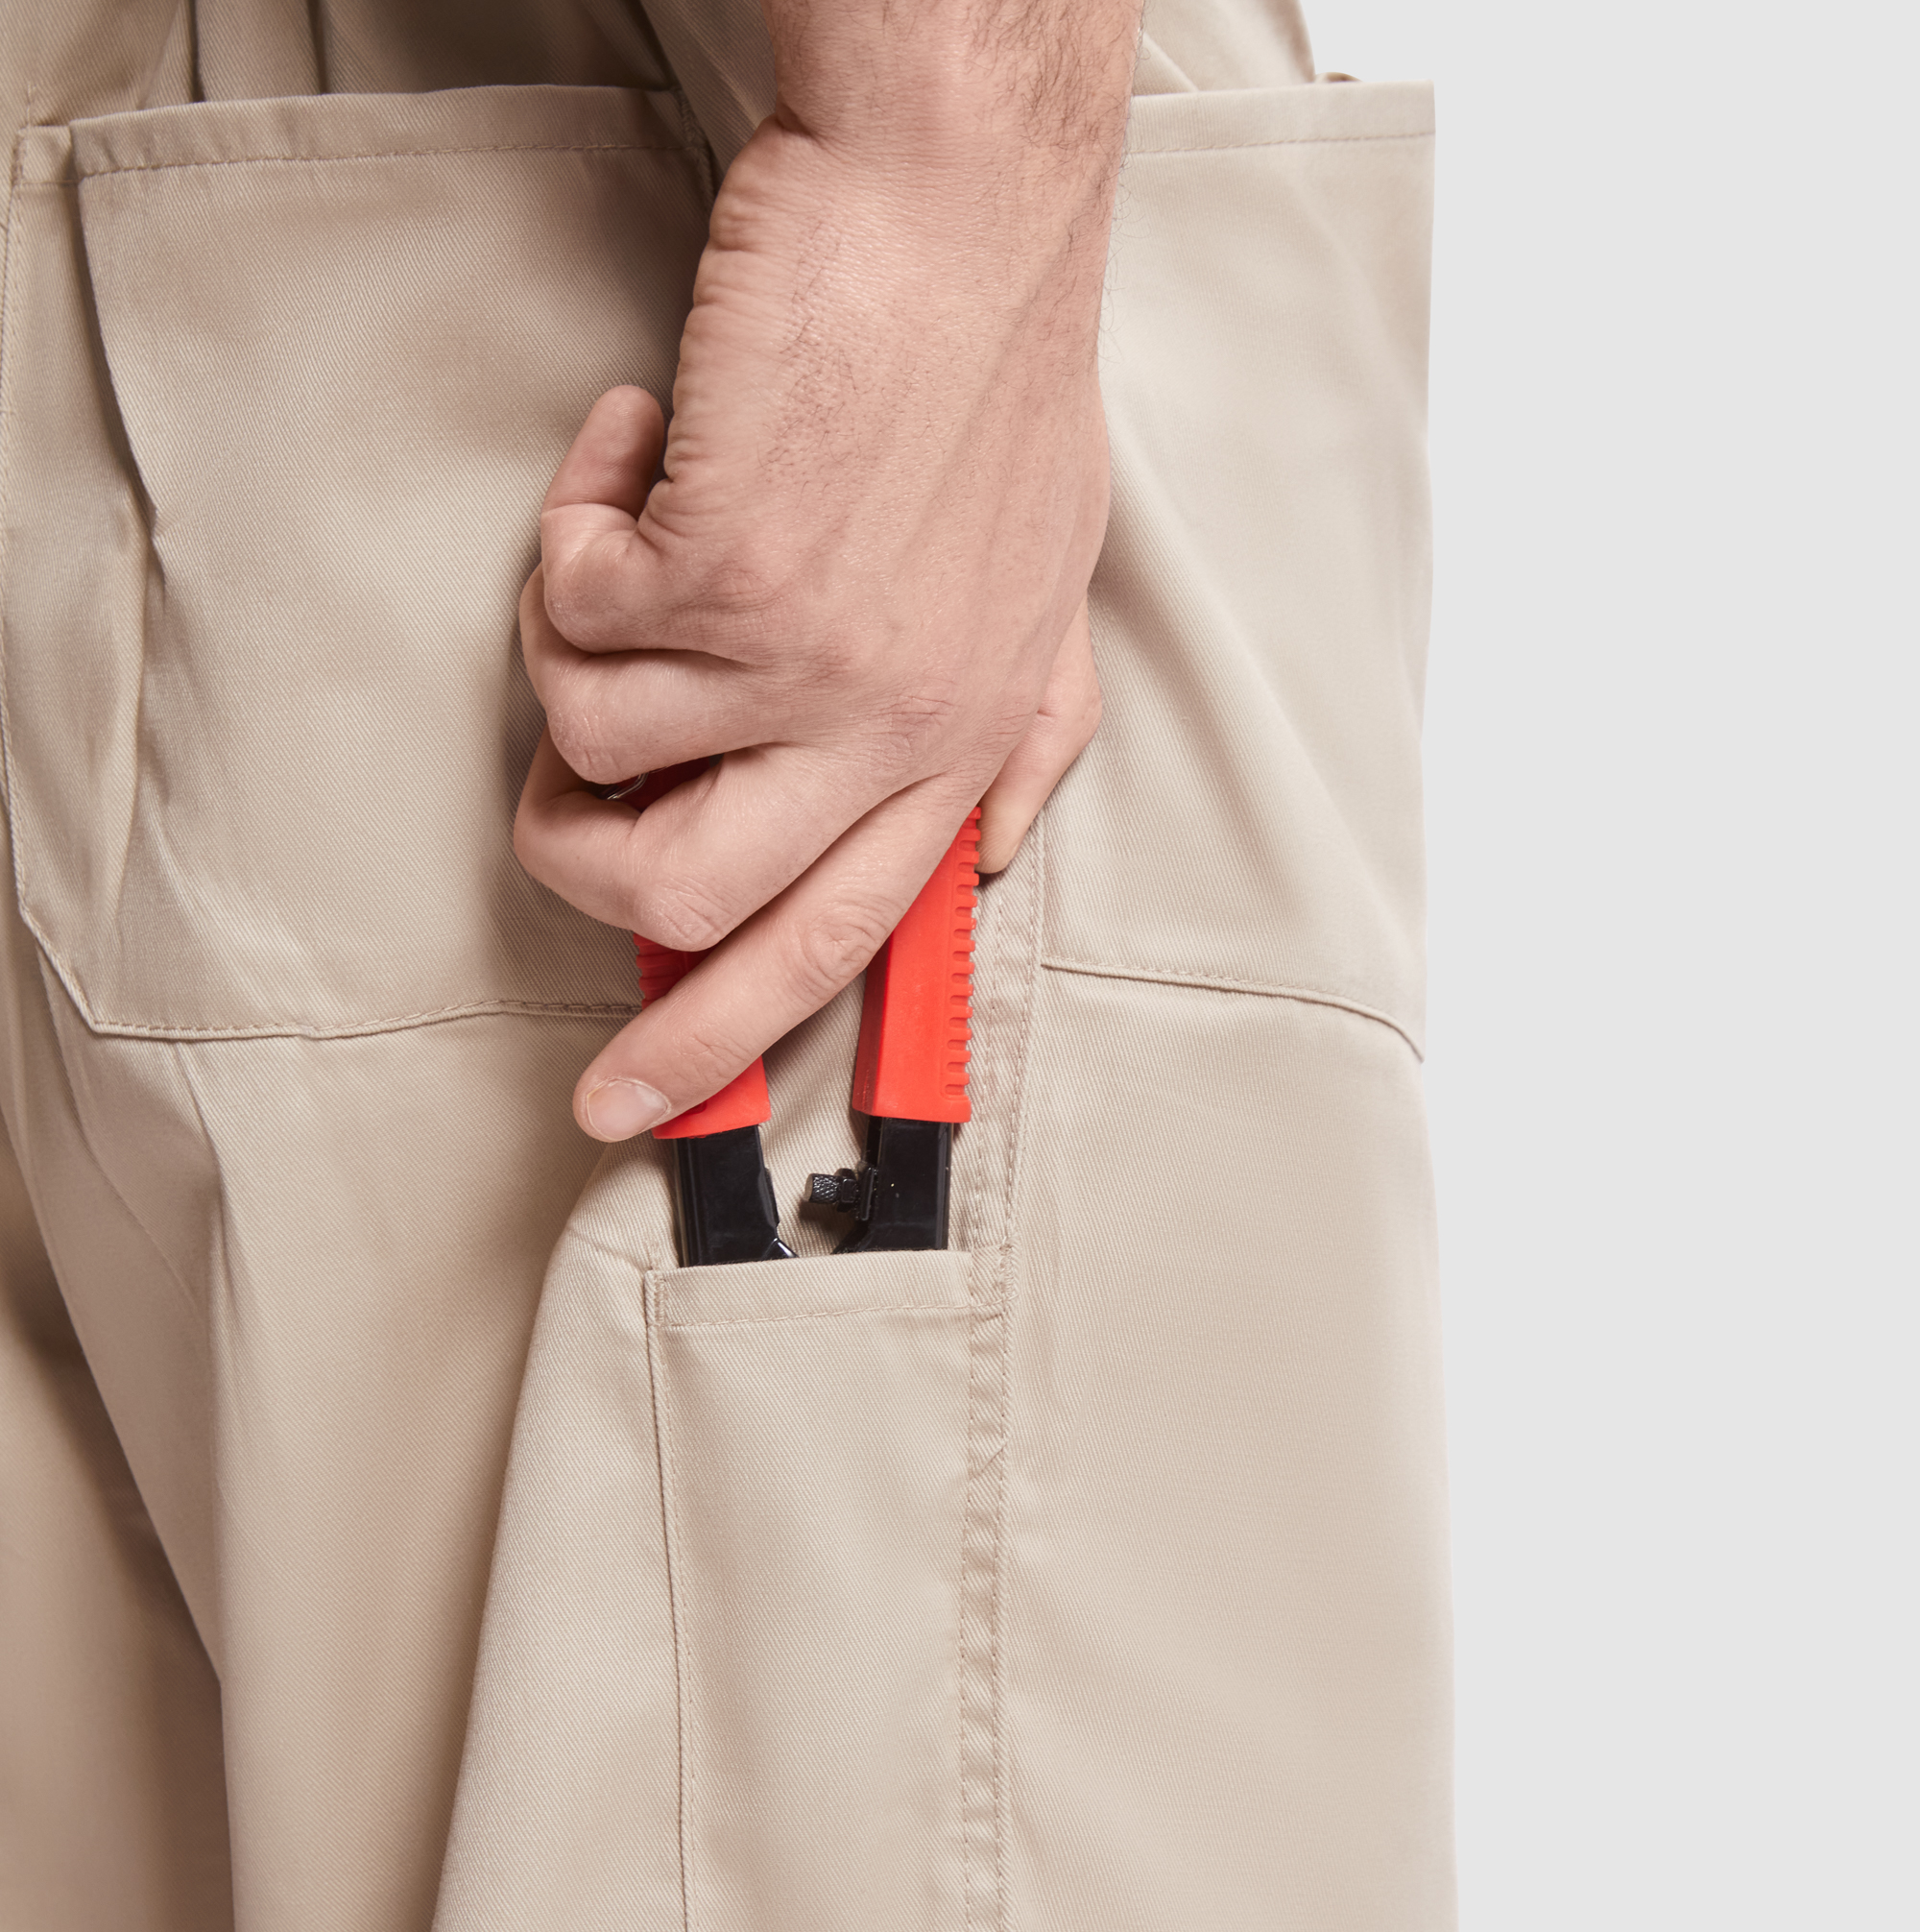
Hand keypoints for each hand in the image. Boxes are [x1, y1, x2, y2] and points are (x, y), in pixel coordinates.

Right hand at [513, 26, 1132, 1140]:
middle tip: (560, 789)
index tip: (626, 1108)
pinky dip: (580, 513)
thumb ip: (1027, 731)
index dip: (712, 1046)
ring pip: (586, 745)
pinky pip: (569, 609)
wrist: (957, 209)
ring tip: (637, 531)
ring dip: (570, 634)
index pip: (831, 949)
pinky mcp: (723, 573)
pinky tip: (651, 439)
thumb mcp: (1052, 584)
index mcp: (957, 752)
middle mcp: (881, 733)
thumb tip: (995, 854)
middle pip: (680, 898)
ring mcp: (802, 662)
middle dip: (572, 862)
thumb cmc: (992, 376)